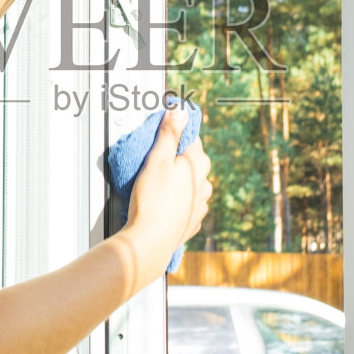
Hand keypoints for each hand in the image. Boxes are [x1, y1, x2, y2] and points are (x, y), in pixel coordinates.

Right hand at [125, 107, 212, 258]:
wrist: (150, 241)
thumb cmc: (152, 200)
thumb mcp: (157, 158)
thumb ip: (169, 133)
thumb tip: (179, 112)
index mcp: (198, 164)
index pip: (191, 137)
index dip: (175, 133)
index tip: (162, 132)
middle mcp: (204, 183)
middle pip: (190, 161)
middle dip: (174, 159)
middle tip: (152, 161)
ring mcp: (199, 204)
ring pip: (188, 184)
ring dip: (175, 182)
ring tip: (153, 186)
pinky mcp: (191, 221)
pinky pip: (184, 204)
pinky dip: (174, 201)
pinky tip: (159, 204)